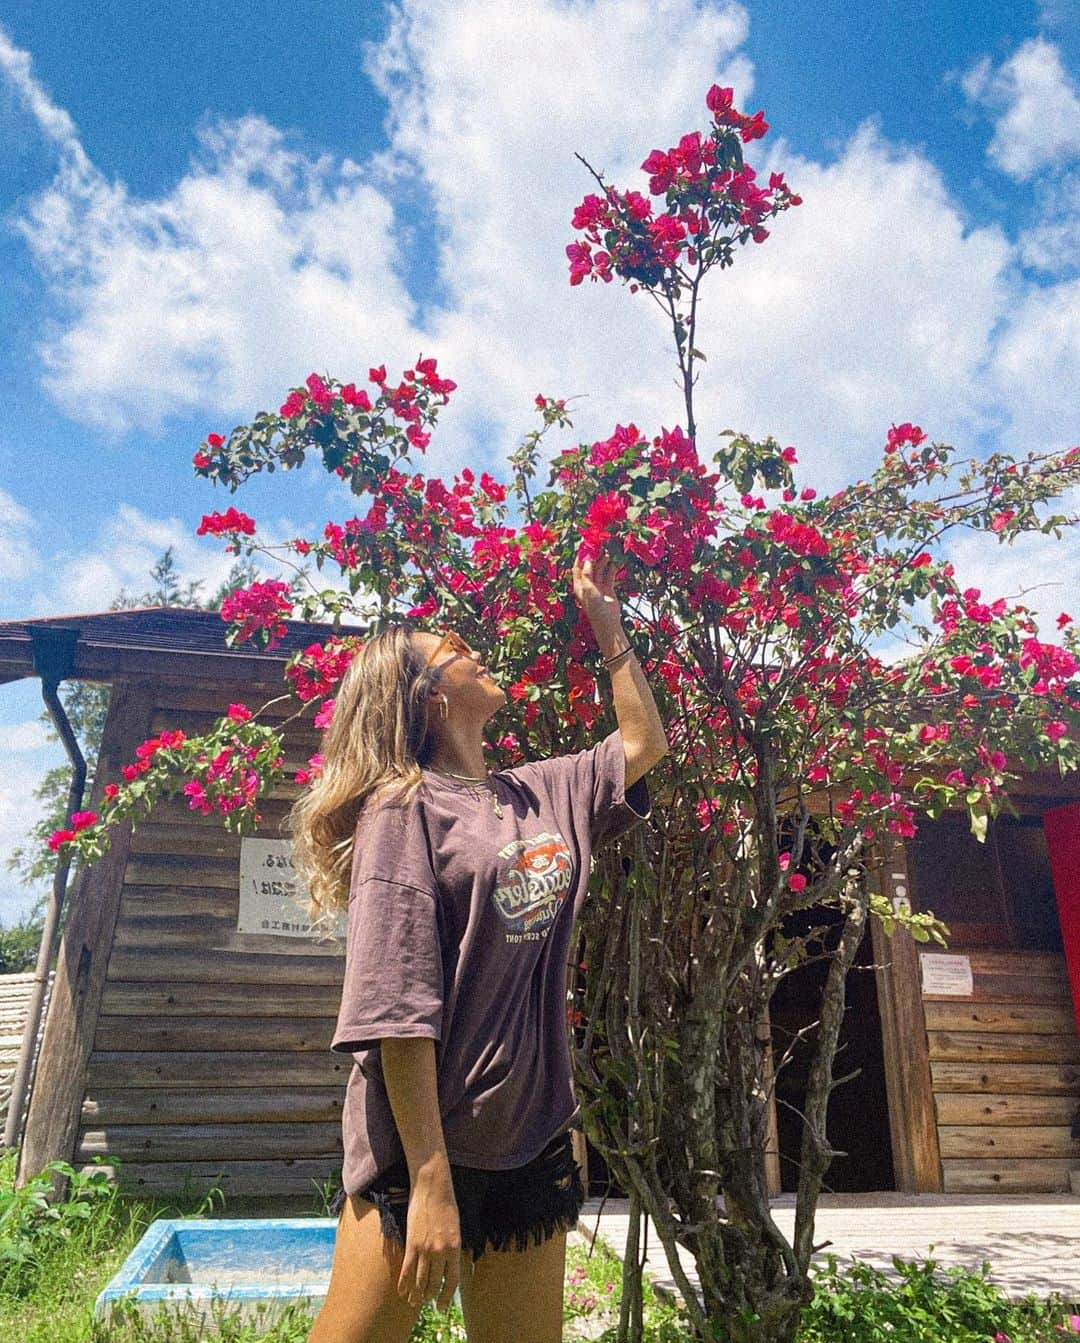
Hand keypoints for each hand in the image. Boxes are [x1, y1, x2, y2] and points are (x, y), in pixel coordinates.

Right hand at [398, 1182, 460, 1312]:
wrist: (433, 1187)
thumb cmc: (446, 1205)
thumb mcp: (456, 1228)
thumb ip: (452, 1248)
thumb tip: (447, 1266)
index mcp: (455, 1248)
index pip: (452, 1281)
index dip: (447, 1296)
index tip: (443, 1306)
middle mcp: (441, 1252)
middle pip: (435, 1283)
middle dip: (431, 1297)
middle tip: (427, 1304)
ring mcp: (425, 1249)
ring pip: (420, 1280)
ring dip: (417, 1294)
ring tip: (414, 1302)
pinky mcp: (412, 1243)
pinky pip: (407, 1269)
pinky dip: (404, 1283)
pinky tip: (402, 1292)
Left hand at [572, 546, 621, 632]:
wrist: (607, 622)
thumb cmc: (594, 607)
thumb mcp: (588, 590)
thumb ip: (587, 574)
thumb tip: (587, 560)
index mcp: (579, 585)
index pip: (577, 567)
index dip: (580, 557)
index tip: (586, 545)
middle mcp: (587, 584)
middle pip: (589, 566)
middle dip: (594, 556)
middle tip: (599, 544)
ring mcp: (598, 586)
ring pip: (601, 569)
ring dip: (604, 560)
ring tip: (609, 549)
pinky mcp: (608, 588)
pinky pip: (610, 575)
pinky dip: (613, 567)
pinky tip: (617, 560)